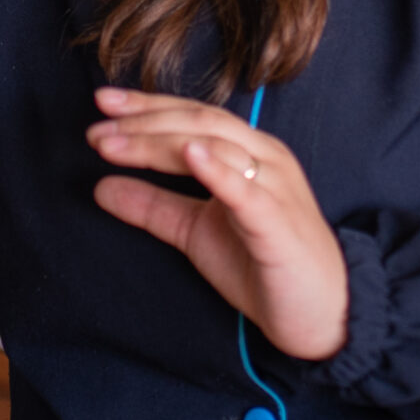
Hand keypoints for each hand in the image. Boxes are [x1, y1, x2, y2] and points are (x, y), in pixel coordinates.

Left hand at [87, 88, 349, 361]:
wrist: (323, 315)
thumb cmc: (264, 267)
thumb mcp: (196, 233)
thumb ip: (153, 208)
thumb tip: (100, 188)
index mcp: (247, 153)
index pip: (192, 117)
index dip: (146, 107)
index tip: (101, 104)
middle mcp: (264, 158)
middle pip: (199, 124)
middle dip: (143, 122)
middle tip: (95, 130)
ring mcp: (274, 186)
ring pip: (215, 146)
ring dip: (159, 142)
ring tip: (115, 144)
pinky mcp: (278, 222)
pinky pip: (247, 190)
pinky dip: (218, 169)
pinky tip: (190, 154)